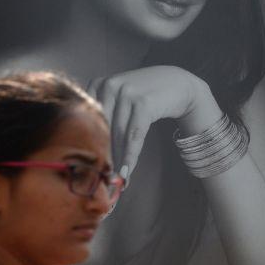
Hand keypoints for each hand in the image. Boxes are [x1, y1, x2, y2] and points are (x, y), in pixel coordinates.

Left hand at [86, 66, 221, 178]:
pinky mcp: (144, 103)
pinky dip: (131, 156)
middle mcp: (110, 85)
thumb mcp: (120, 96)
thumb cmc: (145, 95)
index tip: (87, 167)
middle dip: (103, 156)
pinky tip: (128, 171)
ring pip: (118, 135)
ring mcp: (127, 92)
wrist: (178, 83)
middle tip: (101, 180)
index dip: (87, 145)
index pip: (86, 120)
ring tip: (116, 180)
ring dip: (118, 160)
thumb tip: (90, 150)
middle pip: (102, 129)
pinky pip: (134, 135)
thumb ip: (104, 114)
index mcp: (98, 84)